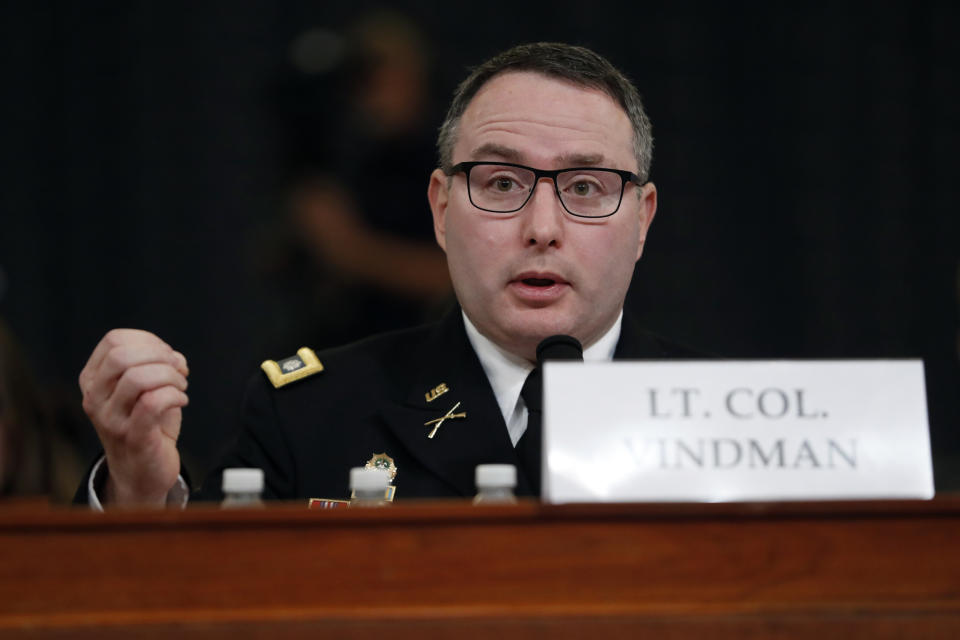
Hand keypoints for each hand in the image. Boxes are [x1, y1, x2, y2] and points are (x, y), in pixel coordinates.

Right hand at [78, 329, 188, 506]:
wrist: (142, 472)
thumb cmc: (146, 423)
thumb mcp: (144, 388)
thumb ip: (155, 364)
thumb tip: (174, 357)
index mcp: (93, 379)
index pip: (114, 340)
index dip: (149, 341)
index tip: (167, 356)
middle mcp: (94, 398)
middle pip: (122, 356)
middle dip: (160, 356)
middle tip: (177, 371)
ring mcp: (110, 419)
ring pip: (137, 377)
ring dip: (170, 376)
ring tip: (180, 387)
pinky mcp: (132, 437)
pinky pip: (152, 403)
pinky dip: (175, 395)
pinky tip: (181, 401)